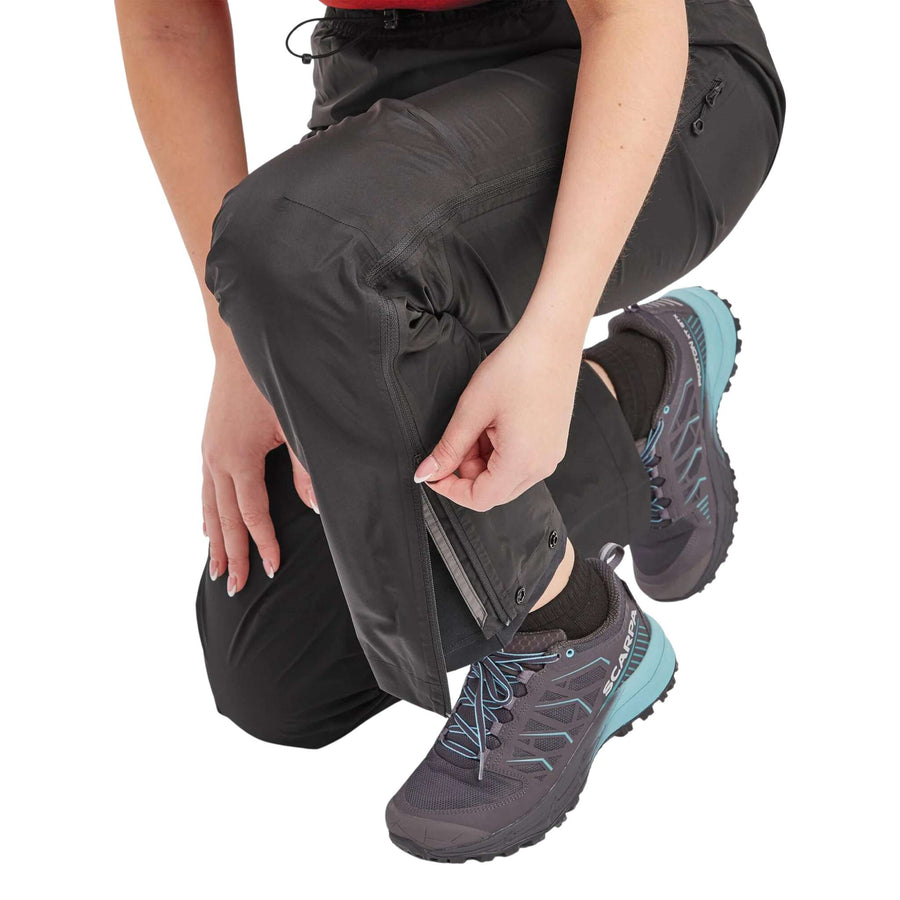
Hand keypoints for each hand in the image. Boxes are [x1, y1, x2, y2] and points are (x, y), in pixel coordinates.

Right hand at [201, 352, 316, 595]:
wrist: (241, 344)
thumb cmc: (270, 380)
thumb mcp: (295, 423)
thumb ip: (306, 468)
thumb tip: (316, 507)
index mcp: (239, 460)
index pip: (251, 515)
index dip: (262, 544)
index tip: (270, 569)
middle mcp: (217, 460)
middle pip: (224, 519)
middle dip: (232, 554)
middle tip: (234, 586)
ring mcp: (208, 451)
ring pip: (209, 506)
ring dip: (214, 540)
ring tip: (216, 569)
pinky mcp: (209, 442)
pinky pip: (204, 488)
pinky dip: (206, 512)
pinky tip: (206, 524)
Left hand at [413, 316, 582, 511]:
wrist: (552, 339)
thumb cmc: (518, 367)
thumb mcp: (472, 409)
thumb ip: (448, 447)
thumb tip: (427, 473)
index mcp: (523, 462)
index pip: (480, 499)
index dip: (450, 489)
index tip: (433, 472)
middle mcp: (542, 466)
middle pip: (493, 491)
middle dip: (466, 472)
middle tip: (456, 439)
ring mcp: (551, 456)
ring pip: (505, 477)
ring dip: (483, 459)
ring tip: (479, 422)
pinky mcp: (553, 444)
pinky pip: (520, 462)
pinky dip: (500, 450)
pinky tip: (494, 422)